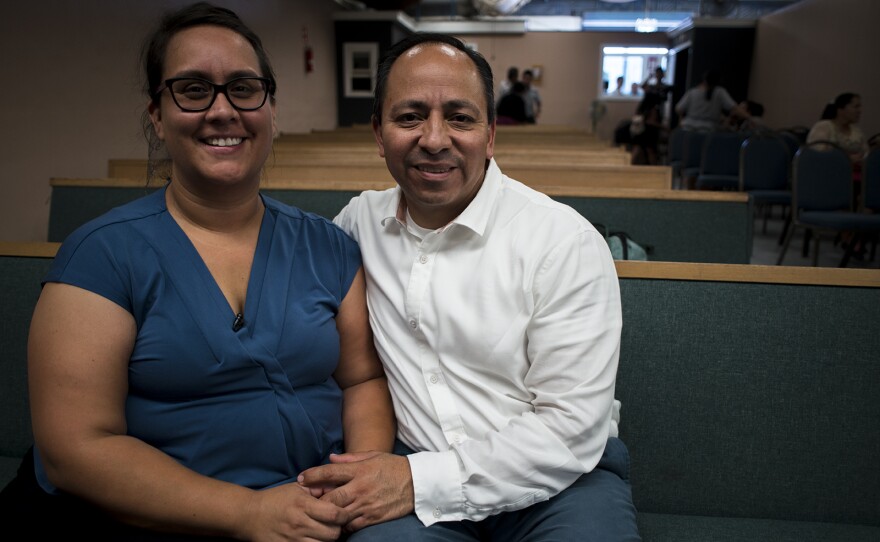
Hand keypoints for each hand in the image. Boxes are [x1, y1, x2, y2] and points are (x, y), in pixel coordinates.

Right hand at [241, 482, 350, 541]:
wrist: (250, 515)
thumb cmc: (276, 499)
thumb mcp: (297, 487)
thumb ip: (318, 488)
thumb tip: (338, 489)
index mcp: (303, 505)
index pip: (334, 514)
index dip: (344, 515)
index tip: (344, 513)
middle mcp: (299, 523)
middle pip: (332, 534)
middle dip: (338, 529)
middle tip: (335, 525)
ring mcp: (293, 539)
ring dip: (327, 540)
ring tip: (324, 533)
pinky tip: (314, 539)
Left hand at [298, 452, 413, 531]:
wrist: (417, 482)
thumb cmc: (393, 467)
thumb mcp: (372, 456)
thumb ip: (349, 459)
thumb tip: (330, 458)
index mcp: (359, 470)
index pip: (329, 472)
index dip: (312, 475)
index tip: (300, 478)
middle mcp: (361, 488)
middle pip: (330, 498)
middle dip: (316, 500)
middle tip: (308, 501)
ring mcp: (367, 504)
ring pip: (339, 514)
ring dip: (328, 514)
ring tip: (320, 513)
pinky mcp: (374, 517)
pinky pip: (352, 526)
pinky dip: (343, 525)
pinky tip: (339, 522)